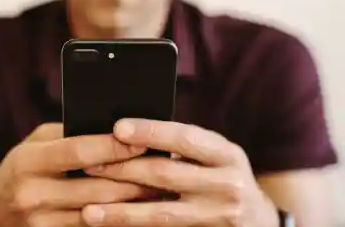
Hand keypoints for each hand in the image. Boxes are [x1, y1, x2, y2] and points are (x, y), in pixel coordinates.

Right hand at [0, 123, 158, 226]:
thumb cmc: (17, 171)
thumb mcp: (32, 145)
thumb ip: (67, 136)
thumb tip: (111, 130)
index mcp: (27, 162)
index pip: (79, 151)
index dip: (114, 146)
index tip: (142, 141)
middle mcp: (34, 194)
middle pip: (97, 187)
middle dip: (135, 178)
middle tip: (165, 168)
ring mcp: (42, 224)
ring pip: (101, 213)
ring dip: (133, 202)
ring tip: (160, 190)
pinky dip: (116, 219)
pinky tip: (135, 210)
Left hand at [82, 119, 279, 226]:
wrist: (259, 222)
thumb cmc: (224, 178)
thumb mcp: (215, 157)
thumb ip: (183, 148)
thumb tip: (127, 136)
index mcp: (227, 155)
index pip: (185, 138)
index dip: (150, 132)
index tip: (117, 128)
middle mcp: (228, 185)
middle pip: (166, 175)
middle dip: (122, 170)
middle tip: (87, 165)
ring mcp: (219, 217)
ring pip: (160, 214)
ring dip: (121, 212)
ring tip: (88, 212)